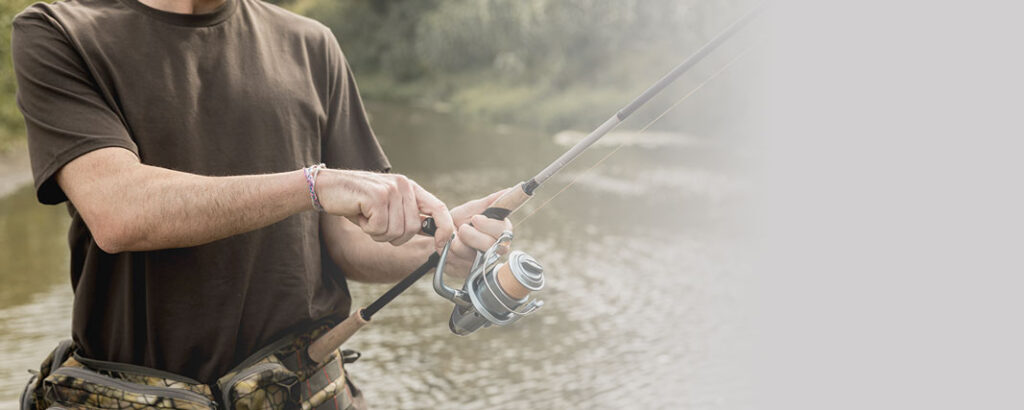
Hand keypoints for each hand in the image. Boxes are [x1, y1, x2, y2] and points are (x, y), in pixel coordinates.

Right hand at [316, 169, 454, 248]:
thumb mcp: (387, 207)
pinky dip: (367, 229)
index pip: (439, 208)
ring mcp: (391, 190)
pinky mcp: (378, 197)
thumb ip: (408, 216)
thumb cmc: (357, 202)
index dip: (444, 229)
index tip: (439, 246)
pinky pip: (380, 229)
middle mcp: (404, 186)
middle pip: (412, 229)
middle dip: (393, 236)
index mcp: (410, 188)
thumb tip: (433, 235)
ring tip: (366, 217)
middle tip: (376, 224)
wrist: (327, 188)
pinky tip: (359, 214)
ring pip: (396, 232)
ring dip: (377, 232)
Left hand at [444, 189, 514, 277]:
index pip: (504, 229)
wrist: (437, 238)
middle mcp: (496, 248)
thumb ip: (490, 202)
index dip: (490, 225)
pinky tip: (450, 249)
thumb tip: (509, 190)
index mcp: (499, 230)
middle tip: (462, 228)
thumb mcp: (471, 209)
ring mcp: (484, 261)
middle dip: (472, 235)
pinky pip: (461, 265)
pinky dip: (451, 254)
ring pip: (474, 255)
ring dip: (458, 244)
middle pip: (490, 244)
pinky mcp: (471, 272)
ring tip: (454, 238)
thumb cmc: (458, 222)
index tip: (476, 218)